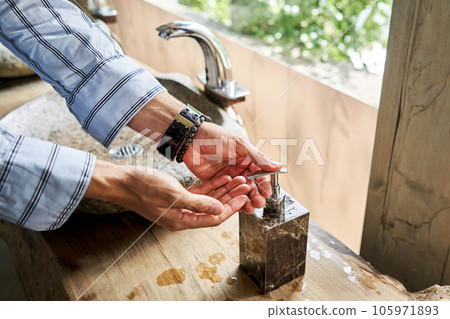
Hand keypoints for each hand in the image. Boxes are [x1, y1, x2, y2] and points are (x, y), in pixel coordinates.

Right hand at [85, 160, 249, 229]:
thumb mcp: (173, 195)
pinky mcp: (177, 197)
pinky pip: (199, 193)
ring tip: (238, 180)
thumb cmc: (144, 188)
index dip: (231, 208)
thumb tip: (218, 209)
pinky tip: (222, 178)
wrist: (123, 182)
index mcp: (182, 221)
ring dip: (223, 191)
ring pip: (209, 200)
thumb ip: (197, 203)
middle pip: (214, 209)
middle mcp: (183, 216)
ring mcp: (180, 207)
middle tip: (246, 186)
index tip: (244, 197)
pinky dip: (211, 186)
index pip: (213, 218)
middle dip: (231, 197)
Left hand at [183, 122, 281, 213]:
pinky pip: (227, 194)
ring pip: (240, 192)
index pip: (260, 174)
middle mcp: (239, 168)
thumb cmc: (215, 137)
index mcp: (247, 158)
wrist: (191, 139)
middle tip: (259, 203)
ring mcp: (228, 176)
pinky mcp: (216, 183)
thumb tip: (277, 166)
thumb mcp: (239, 146)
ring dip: (246, 201)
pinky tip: (237, 207)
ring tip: (250, 208)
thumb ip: (257, 158)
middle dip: (256, 196)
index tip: (267, 193)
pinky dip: (232, 201)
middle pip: (251, 185)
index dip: (264, 184)